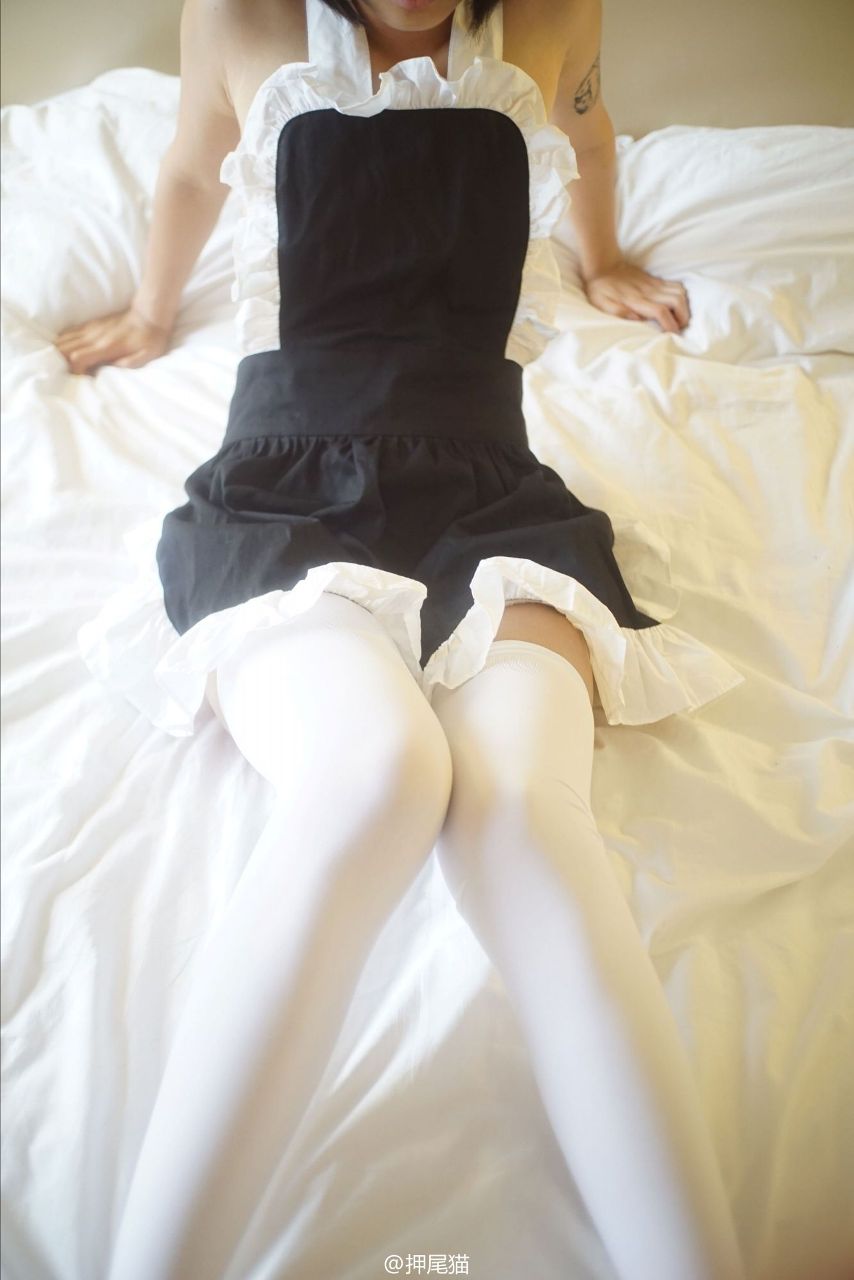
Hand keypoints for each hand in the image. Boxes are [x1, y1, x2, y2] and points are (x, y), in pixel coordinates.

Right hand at [54, 303, 172, 374]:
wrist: (149, 314)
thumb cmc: (150, 339)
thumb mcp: (147, 355)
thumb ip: (130, 364)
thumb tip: (110, 373)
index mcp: (106, 346)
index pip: (78, 358)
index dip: (75, 372)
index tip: (83, 380)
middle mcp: (93, 336)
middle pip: (63, 349)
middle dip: (61, 364)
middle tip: (68, 374)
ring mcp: (89, 329)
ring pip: (62, 340)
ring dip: (59, 354)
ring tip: (64, 365)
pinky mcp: (89, 325)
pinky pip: (67, 333)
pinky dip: (62, 344)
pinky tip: (66, 353)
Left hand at [583, 259, 690, 332]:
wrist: (604, 265)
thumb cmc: (600, 289)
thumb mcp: (601, 303)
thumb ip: (617, 311)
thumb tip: (636, 319)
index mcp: (635, 300)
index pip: (660, 311)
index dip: (669, 324)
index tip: (672, 335)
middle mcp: (649, 291)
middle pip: (677, 301)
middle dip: (683, 316)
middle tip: (679, 328)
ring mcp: (654, 284)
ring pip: (680, 292)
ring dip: (684, 307)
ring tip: (679, 319)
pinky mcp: (656, 280)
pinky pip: (676, 286)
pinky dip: (681, 297)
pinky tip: (676, 307)